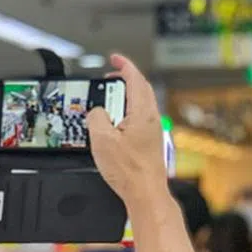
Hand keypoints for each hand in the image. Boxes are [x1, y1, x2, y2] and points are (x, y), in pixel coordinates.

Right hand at [87, 54, 167, 203]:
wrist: (146, 193)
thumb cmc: (130, 171)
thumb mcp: (102, 140)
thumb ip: (97, 118)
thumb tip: (97, 113)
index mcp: (142, 112)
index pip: (135, 79)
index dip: (124, 65)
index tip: (115, 58)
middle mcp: (152, 119)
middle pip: (141, 88)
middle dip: (125, 78)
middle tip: (110, 77)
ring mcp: (154, 130)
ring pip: (141, 103)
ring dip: (126, 96)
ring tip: (109, 101)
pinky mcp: (151, 142)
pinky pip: (140, 118)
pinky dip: (128, 112)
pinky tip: (116, 123)